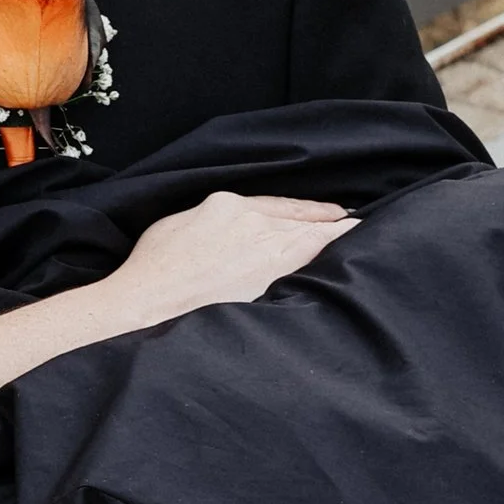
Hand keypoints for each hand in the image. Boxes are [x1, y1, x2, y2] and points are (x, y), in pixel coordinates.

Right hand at [107, 192, 355, 332]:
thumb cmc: (153, 267)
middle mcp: (251, 221)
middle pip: (297, 218)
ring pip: (308, 235)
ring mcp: (262, 247)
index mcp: (227, 205)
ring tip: (355, 231)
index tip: (321, 211)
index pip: (276, 205)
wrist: (148, 299)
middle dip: (324, 218)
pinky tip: (344, 248)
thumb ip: (207, 220)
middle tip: (350, 219)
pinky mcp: (268, 274)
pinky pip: (308, 257)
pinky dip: (329, 249)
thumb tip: (222, 229)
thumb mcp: (177, 225)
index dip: (301, 209)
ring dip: (334, 233)